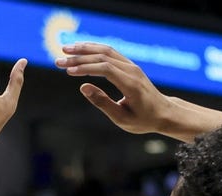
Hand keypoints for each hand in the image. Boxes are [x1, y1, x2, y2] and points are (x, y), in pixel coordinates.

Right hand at [54, 43, 170, 133]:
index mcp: (131, 84)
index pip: (105, 69)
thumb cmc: (143, 120)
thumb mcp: (122, 118)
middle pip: (103, 56)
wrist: (163, 112)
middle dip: (79, 57)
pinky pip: (110, 53)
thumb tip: (83, 87)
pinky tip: (80, 50)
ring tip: (65, 50)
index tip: (67, 71)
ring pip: (106, 51)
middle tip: (58, 61)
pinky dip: (93, 50)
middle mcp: (132, 70)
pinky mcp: (129, 65)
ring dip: (84, 49)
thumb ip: (102, 103)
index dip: (85, 68)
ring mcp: (131, 66)